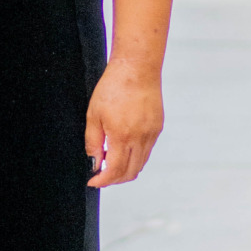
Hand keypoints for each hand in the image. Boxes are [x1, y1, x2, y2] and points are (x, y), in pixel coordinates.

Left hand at [84, 59, 163, 186]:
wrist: (137, 68)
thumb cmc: (113, 86)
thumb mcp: (94, 114)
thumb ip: (93, 141)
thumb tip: (94, 162)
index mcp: (122, 135)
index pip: (114, 170)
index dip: (102, 181)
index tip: (93, 181)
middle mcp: (140, 138)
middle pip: (130, 172)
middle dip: (114, 180)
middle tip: (101, 176)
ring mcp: (151, 134)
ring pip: (140, 164)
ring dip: (125, 170)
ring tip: (110, 162)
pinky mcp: (157, 128)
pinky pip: (147, 151)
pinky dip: (135, 157)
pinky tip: (123, 148)